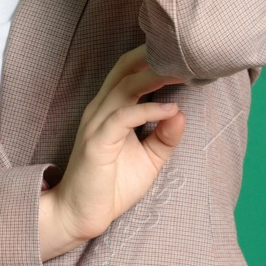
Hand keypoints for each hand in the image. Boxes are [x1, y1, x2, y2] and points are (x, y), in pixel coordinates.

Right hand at [42, 43, 186, 247]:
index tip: (182, 55)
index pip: (129, 72)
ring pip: (124, 88)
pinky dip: (148, 110)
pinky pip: (124, 117)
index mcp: (109, 109)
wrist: (82, 214)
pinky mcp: (97, 141)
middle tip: (183, 52)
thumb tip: (181, 112)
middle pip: (124, 70)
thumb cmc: (112, 185)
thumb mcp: (149, 158)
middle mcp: (100, 109)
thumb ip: (165, 136)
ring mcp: (96, 124)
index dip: (152, 60)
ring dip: (154, 77)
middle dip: (153, 57)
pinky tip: (171, 109)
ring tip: (182, 71)